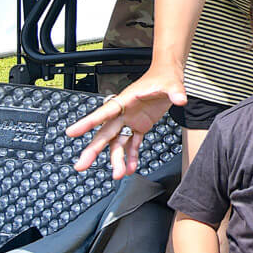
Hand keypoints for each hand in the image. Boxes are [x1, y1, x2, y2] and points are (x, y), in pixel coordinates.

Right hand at [66, 65, 184, 178]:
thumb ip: (175, 92)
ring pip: (118, 143)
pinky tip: (130, 169)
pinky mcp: (140, 126)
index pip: (103, 113)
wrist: (168, 76)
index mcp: (125, 100)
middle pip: (105, 134)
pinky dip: (131, 157)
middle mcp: (124, 113)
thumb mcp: (171, 83)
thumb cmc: (164, 77)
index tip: (71, 132)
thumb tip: (181, 99)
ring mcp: (130, 121)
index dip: (87, 123)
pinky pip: (133, 144)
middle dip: (93, 150)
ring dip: (117, 160)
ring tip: (118, 175)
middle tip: (81, 165)